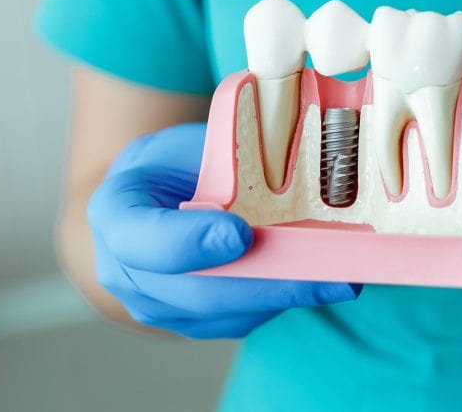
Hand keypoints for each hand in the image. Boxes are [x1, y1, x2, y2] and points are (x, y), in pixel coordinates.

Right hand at [87, 123, 358, 338]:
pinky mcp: (201, 322)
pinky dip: (290, 297)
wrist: (158, 196)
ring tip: (344, 273)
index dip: (191, 242)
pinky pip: (248, 317)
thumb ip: (225, 153)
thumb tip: (292, 143)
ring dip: (289, 295)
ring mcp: (163, 306)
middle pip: (196, 292)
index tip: (239, 235)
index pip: (143, 238)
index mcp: (117, 213)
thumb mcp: (190, 140)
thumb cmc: (179, 162)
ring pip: (229, 313)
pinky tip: (331, 278)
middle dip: (265, 283)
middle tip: (322, 271)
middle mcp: (127, 272)